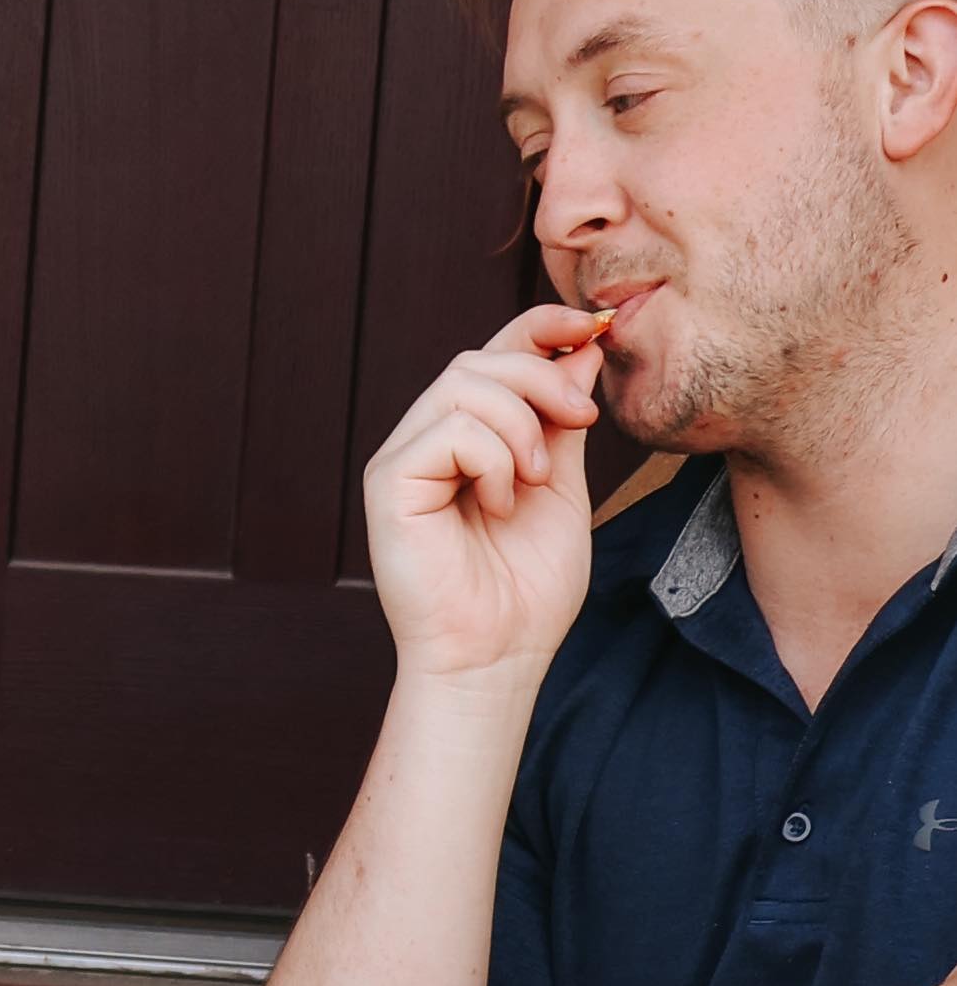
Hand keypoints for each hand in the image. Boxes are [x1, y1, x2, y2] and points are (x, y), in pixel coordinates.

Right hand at [362, 303, 602, 686]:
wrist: (498, 658)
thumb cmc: (528, 590)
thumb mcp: (563, 488)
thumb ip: (563, 422)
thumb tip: (583, 351)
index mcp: (469, 437)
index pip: (494, 353)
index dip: (541, 327)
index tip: (595, 328)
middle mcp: (428, 439)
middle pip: (479, 360)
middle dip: (542, 378)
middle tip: (583, 421)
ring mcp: (405, 459)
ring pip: (463, 385)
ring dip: (520, 426)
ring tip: (536, 481)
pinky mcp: (390, 483)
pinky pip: (448, 430)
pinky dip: (492, 460)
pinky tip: (499, 504)